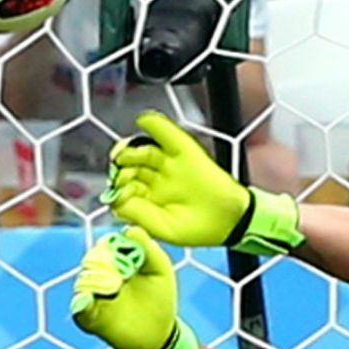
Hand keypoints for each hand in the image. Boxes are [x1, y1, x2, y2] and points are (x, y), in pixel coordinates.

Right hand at [70, 227, 177, 348]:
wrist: (157, 332)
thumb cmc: (160, 296)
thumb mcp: (160, 269)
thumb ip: (147, 249)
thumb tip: (129, 229)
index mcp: (116, 260)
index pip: (105, 245)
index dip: (110, 246)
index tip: (119, 250)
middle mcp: (100, 275)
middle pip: (91, 262)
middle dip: (99, 263)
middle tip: (117, 273)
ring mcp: (92, 295)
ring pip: (83, 283)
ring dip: (92, 282)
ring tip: (110, 288)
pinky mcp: (89, 317)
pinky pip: (80, 309)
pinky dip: (81, 305)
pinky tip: (85, 300)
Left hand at [105, 112, 249, 247]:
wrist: (231, 220)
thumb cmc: (200, 228)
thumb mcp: (163, 228)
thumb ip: (139, 214)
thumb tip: (117, 199)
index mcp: (149, 198)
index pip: (124, 188)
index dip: (118, 189)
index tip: (120, 194)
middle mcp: (157, 179)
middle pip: (130, 166)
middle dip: (120, 169)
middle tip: (120, 175)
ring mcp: (171, 164)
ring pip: (143, 150)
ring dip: (129, 151)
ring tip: (123, 156)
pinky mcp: (186, 151)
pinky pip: (166, 134)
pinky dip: (154, 125)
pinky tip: (143, 121)